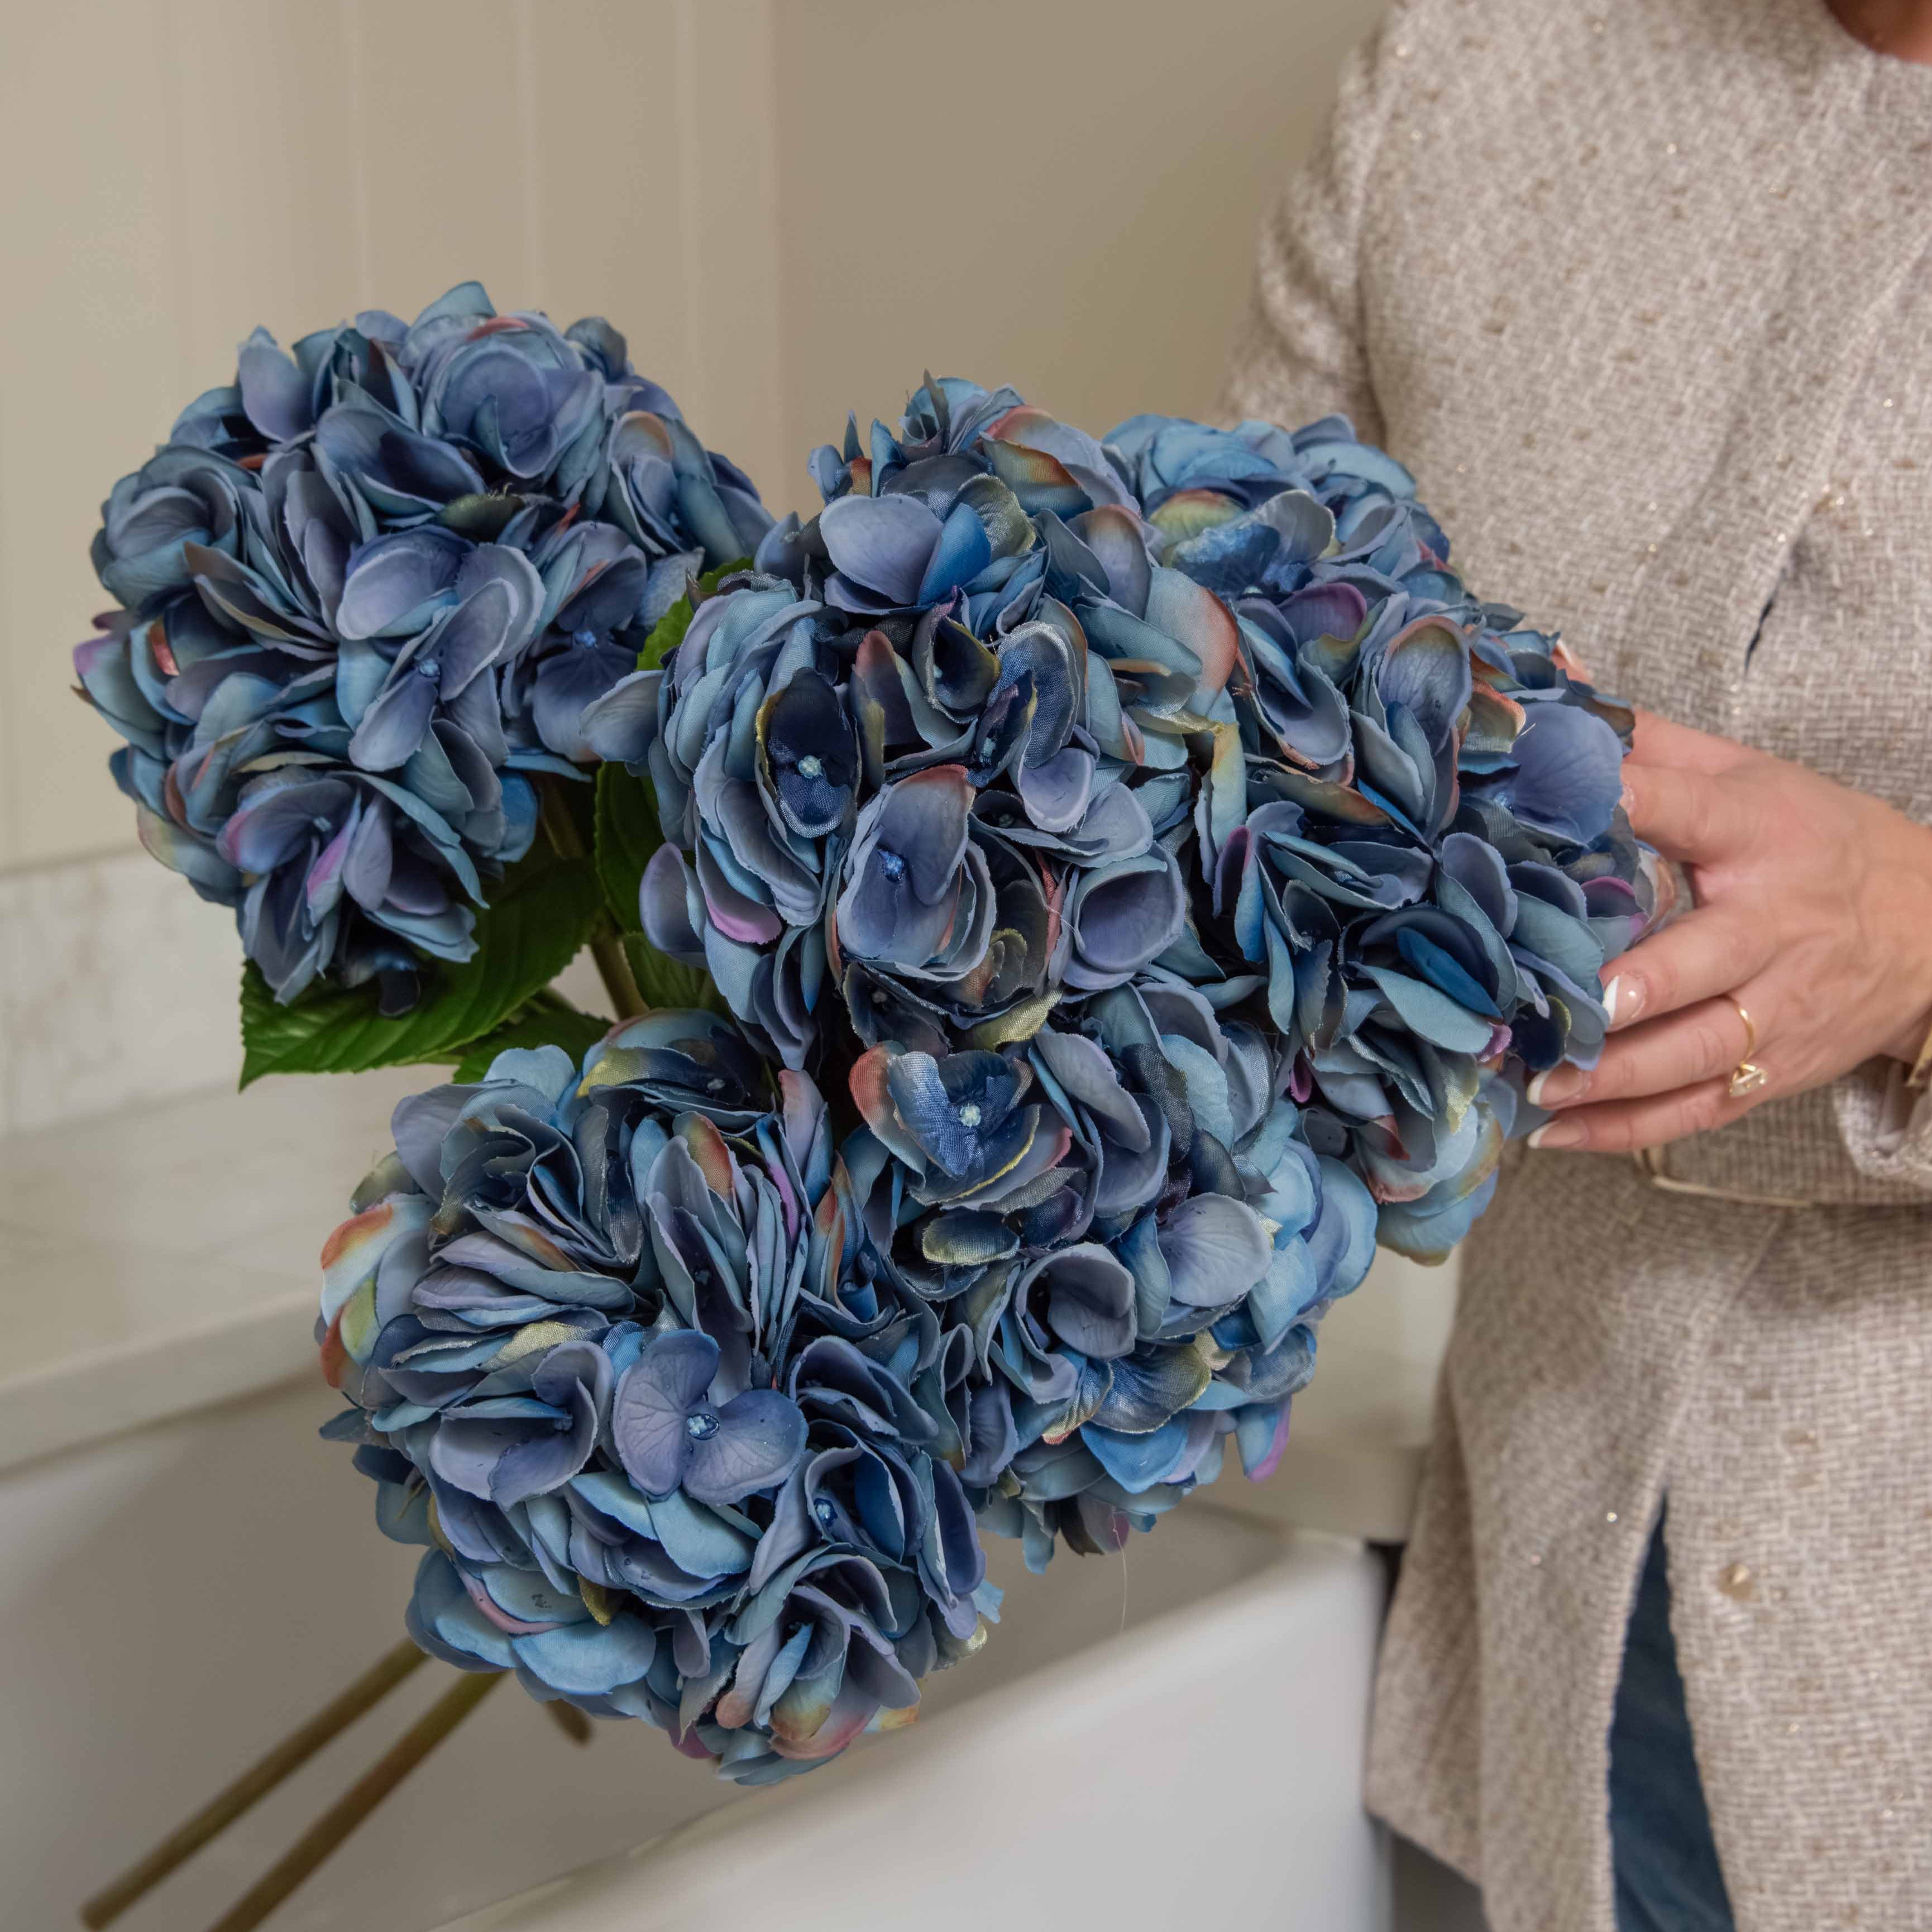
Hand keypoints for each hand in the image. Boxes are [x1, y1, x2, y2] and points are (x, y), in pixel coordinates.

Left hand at [1525, 711, 1931, 1152]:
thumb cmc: (1814, 839)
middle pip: (1700, 962)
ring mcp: (1779, 1007)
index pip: (1690, 813)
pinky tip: (1556, 1132)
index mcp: (1761, 836)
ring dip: (1611, 1075)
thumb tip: (1554, 682)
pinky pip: (1697, 1107)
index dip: (1626, 806)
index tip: (1544, 807)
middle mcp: (1774, 927)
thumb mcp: (1748, 777)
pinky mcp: (1775, 1067)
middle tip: (1553, 1003)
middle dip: (1628, 989)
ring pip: (1693, 1051)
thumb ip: (1651, 743)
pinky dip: (1625, 1128)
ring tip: (1535, 1081)